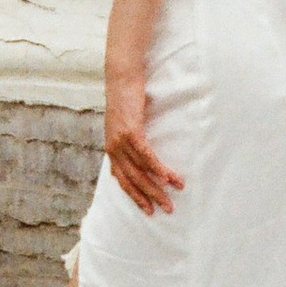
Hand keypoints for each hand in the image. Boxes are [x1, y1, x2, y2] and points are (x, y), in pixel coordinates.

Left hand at [104, 75, 182, 218]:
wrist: (121, 77)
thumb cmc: (126, 98)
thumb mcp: (125, 122)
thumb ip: (131, 138)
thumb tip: (142, 150)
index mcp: (112, 148)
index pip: (122, 180)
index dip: (135, 196)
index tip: (147, 209)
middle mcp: (113, 148)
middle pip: (132, 180)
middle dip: (149, 197)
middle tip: (166, 209)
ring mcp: (120, 141)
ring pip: (140, 171)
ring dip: (158, 186)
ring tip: (173, 196)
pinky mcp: (130, 131)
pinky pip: (146, 155)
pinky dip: (158, 168)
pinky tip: (169, 178)